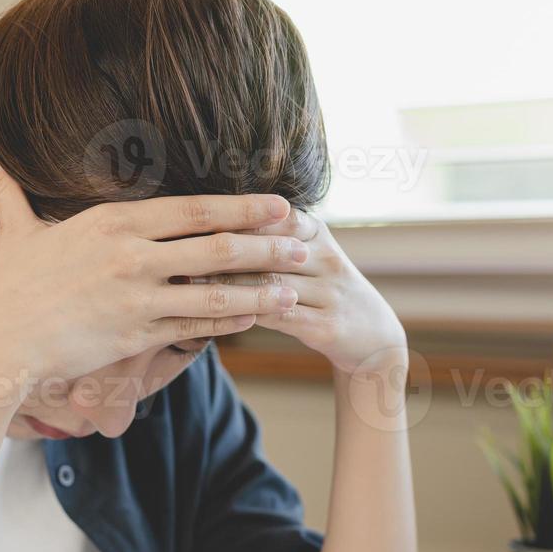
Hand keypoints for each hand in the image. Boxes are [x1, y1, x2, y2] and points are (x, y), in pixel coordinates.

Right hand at [0, 143, 308, 380]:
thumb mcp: (14, 233)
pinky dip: (231, 318)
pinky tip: (258, 314)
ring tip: (297, 282)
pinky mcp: (137, 333)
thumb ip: (7, 191)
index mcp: (112, 222)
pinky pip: (196, 325)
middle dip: (266, 239)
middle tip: (305, 235)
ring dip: (262, 283)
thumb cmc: (6, 290)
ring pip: (215, 286)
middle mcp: (131, 253)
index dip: (240, 204)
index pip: (192, 207)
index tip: (276, 202)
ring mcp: (137, 294)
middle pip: (215, 242)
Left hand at [192, 210, 406, 375]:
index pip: (274, 215)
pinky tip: (216, 314)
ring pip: (270, 282)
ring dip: (226, 281)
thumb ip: (267, 237)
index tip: (190, 215)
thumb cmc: (322, 291)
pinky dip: (246, 313)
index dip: (233, 214)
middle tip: (179, 245)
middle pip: (268, 246)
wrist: (373, 336)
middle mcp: (326, 257)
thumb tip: (207, 218)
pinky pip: (279, 317)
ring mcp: (330, 292)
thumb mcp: (305, 256)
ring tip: (188, 281)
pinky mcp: (328, 326)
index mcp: (316, 233)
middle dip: (222, 246)